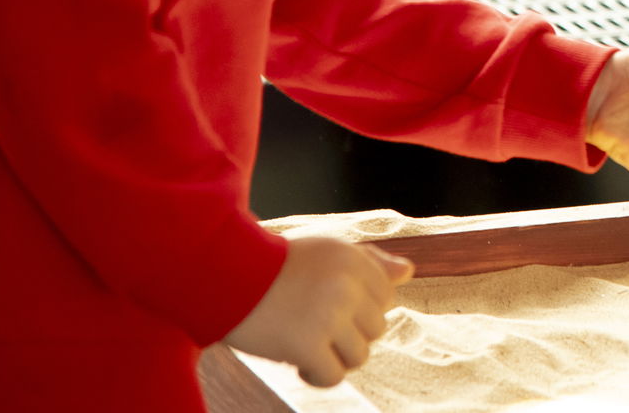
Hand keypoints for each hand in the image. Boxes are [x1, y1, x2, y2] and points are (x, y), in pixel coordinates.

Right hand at [225, 236, 412, 387]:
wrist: (220, 276)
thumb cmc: (273, 266)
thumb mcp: (324, 252)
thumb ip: (369, 262)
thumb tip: (407, 272)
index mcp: (353, 259)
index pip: (385, 298)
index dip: (359, 309)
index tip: (330, 306)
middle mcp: (347, 285)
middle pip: (376, 329)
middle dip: (349, 334)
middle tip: (315, 327)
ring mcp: (328, 316)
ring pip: (359, 356)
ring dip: (334, 357)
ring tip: (307, 344)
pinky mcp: (307, 344)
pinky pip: (334, 376)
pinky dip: (317, 376)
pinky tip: (299, 363)